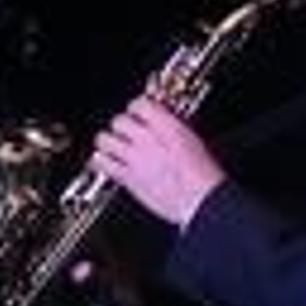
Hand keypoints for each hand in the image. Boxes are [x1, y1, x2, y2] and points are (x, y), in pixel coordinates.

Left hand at [89, 94, 224, 228]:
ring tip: (112, 147)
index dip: (136, 108)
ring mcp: (135, 158)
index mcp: (167, 126)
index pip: (139, 104)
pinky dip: (101, 162)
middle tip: (125, 133)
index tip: (137, 114)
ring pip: (104, 139)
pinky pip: (102, 164)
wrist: (201, 201)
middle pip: (118, 120)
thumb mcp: (194, 141)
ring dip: (107, 142)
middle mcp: (148, 138)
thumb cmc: (204, 176)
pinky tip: (106, 164)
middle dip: (121, 126)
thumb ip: (172, 129)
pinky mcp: (128, 178)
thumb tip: (162, 123)